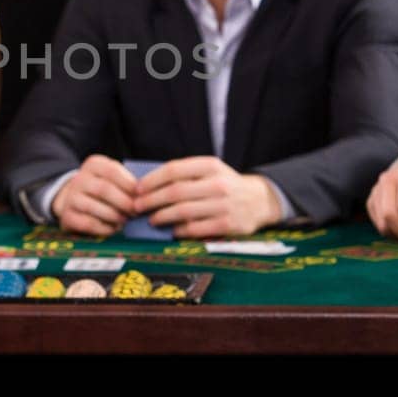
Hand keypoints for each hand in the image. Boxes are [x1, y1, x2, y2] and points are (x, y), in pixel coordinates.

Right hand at [51, 155, 137, 235]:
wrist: (73, 199)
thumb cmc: (102, 188)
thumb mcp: (112, 178)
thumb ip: (126, 182)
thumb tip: (144, 196)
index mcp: (93, 165)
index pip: (112, 171)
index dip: (129, 184)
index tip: (141, 195)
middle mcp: (80, 179)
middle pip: (104, 189)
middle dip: (123, 202)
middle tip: (136, 212)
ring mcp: (71, 197)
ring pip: (94, 207)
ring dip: (114, 216)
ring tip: (125, 220)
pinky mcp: (67, 216)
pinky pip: (88, 223)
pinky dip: (104, 228)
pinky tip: (113, 228)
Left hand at [132, 156, 281, 237]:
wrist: (260, 200)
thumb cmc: (225, 185)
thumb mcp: (210, 171)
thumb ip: (185, 176)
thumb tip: (148, 187)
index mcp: (210, 165)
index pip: (173, 170)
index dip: (151, 180)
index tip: (137, 189)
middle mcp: (218, 183)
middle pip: (175, 192)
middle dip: (151, 201)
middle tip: (136, 207)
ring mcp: (224, 205)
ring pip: (183, 212)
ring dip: (161, 217)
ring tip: (151, 220)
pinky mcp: (228, 225)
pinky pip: (195, 229)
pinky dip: (179, 230)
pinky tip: (171, 230)